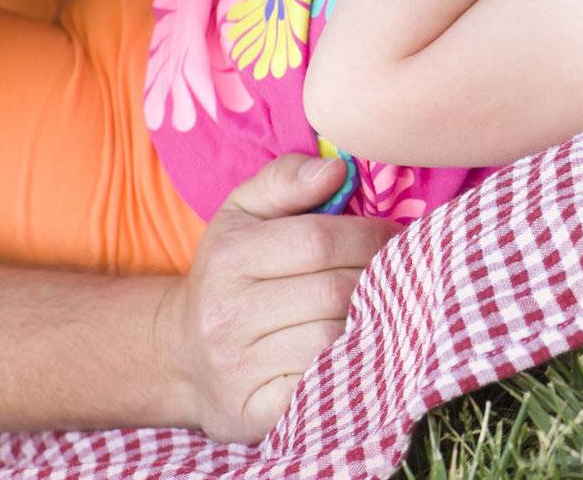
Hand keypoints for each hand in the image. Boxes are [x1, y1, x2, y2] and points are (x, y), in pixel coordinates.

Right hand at [155, 154, 400, 443]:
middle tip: (402, 274)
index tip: (396, 236)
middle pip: (332, 292)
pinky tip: (362, 351)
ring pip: (333, 341)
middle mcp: (228, 314)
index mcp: (229, 257)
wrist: (180, 354)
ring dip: (371, 324)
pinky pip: (322, 387)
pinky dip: (350, 369)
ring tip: (386, 309)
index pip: (318, 241)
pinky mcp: (256, 413)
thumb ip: (285, 180)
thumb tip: (335, 169)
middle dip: (379, 279)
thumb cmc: (228, 274)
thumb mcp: (242, 213)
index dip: (369, 235)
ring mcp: (239, 368)